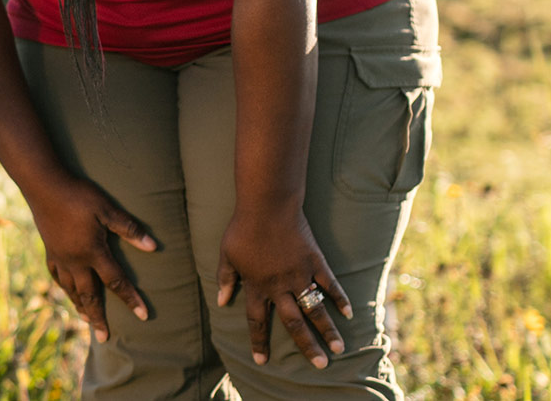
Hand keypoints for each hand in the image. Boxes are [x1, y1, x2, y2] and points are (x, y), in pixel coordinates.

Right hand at [27, 175, 158, 342]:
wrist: (43, 185)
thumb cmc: (78, 195)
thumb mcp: (107, 209)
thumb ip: (129, 229)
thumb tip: (153, 247)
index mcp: (92, 252)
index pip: (116, 281)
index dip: (131, 299)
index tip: (143, 316)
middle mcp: (75, 261)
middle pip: (89, 295)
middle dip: (98, 318)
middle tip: (104, 337)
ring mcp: (60, 257)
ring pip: (71, 289)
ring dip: (80, 307)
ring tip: (87, 321)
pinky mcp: (50, 250)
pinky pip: (57, 277)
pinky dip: (65, 288)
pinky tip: (68, 291)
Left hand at [216, 208, 351, 367]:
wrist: (266, 205)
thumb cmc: (242, 229)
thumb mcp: (226, 254)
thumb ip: (226, 279)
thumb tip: (221, 301)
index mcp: (256, 285)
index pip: (257, 320)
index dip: (258, 341)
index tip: (262, 361)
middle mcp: (279, 285)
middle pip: (294, 323)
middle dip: (307, 346)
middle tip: (320, 365)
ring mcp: (299, 274)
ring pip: (315, 309)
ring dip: (328, 330)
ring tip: (339, 349)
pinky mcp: (315, 262)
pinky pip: (330, 284)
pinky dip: (340, 299)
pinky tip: (349, 314)